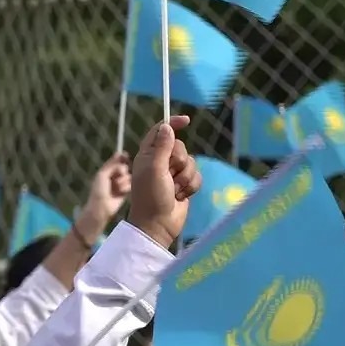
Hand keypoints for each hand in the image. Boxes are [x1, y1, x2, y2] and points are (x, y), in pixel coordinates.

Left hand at [75, 152, 131, 240]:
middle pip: (124, 167)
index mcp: (107, 170)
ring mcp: (121, 183)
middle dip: (122, 170)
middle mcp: (114, 175)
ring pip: (129, 176)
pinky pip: (131, 185)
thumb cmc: (99, 190)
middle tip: (119, 174)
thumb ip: (112, 164)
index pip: (117, 160)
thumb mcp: (103, 174)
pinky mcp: (126, 191)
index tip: (126, 156)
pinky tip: (121, 192)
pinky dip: (126, 187)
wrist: (102, 207)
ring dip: (123, 180)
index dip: (122, 157)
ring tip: (117, 187)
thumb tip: (121, 153)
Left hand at [127, 116, 200, 249]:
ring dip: (185, 177)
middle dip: (179, 160)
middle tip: (170, 174)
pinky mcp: (184, 185)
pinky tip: (181, 196)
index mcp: (148, 155)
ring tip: (174, 190)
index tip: (185, 120)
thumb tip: (167, 126)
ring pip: (191, 162)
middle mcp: (160, 162)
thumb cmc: (151, 196)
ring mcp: (173, 174)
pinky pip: (197, 176)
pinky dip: (191, 186)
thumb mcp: (154, 169)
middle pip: (180, 147)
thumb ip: (162, 147)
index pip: (160, 132)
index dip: (172, 123)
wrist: (158, 225)